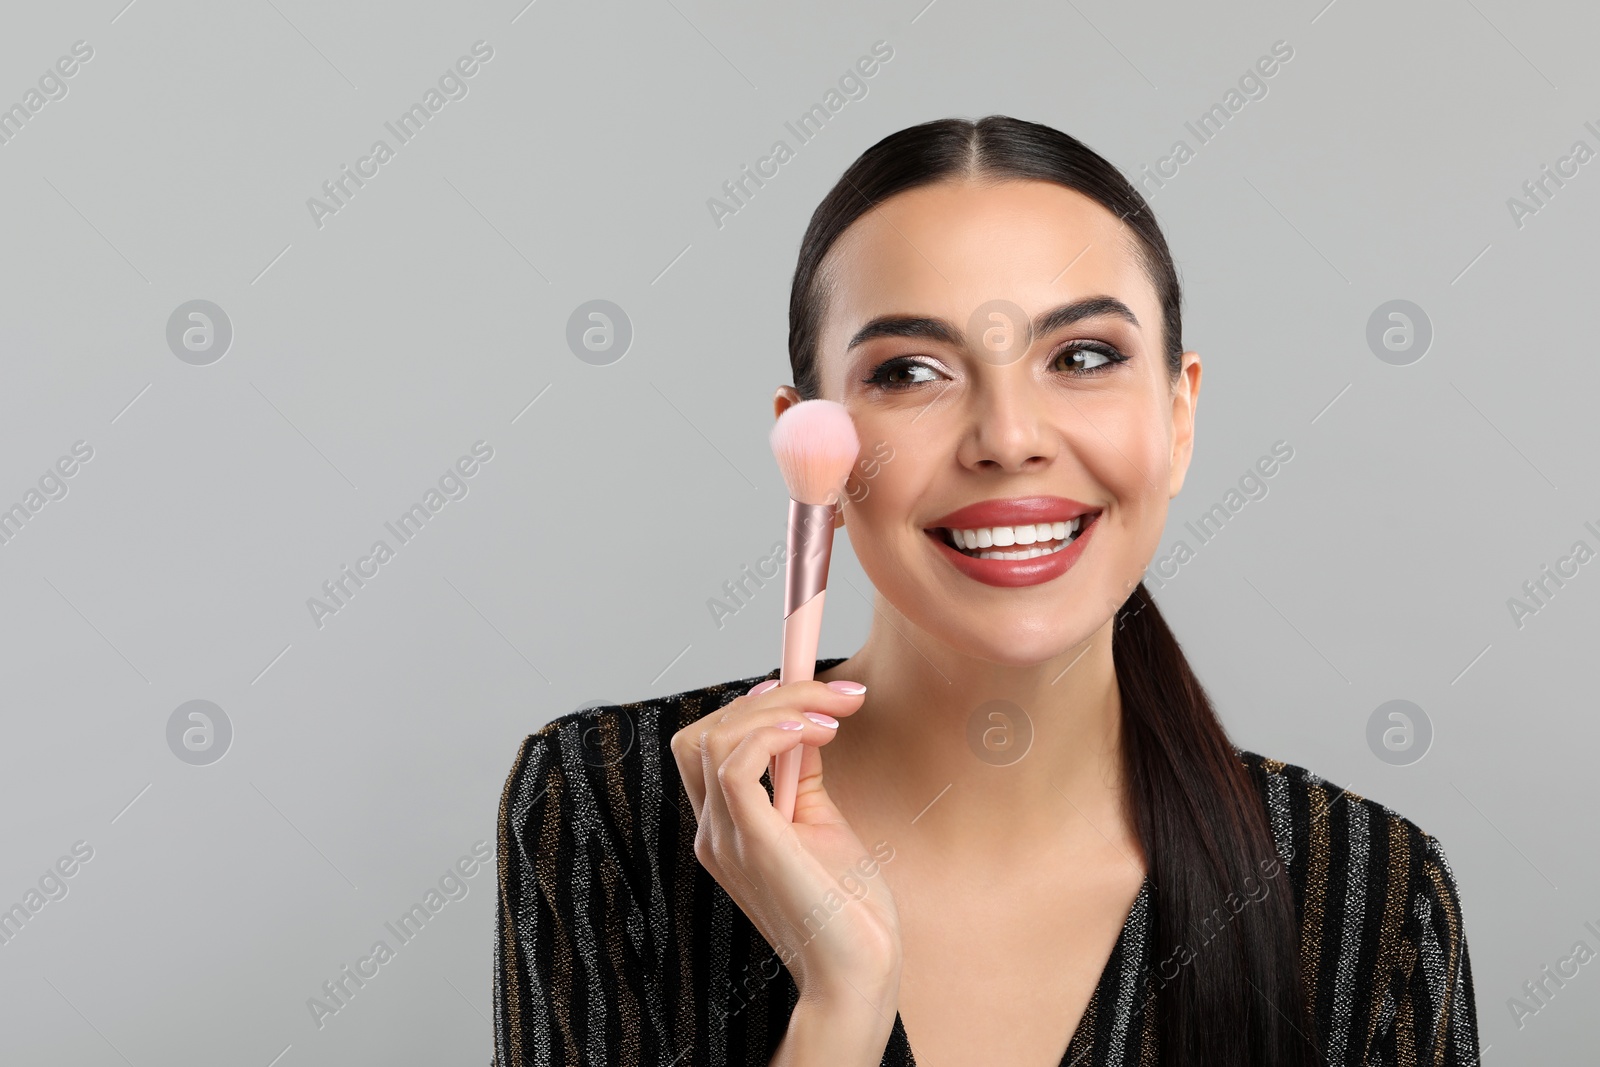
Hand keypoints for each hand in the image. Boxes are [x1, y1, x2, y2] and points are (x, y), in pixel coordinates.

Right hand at [670, 679, 901, 1015]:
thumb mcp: (821, 825)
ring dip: (779, 708)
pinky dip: (773, 733)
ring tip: (832, 713)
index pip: (704, 747)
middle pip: (701, 734)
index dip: (746, 707)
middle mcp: (714, 833)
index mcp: (725, 831)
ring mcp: (727, 840)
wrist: (857, 974)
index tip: (801, 691)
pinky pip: (736, 765)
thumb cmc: (847, 911)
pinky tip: (815, 732)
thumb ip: (802, 777)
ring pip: (717, 738)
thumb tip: (805, 723)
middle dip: (768, 697)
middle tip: (834, 692)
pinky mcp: (753, 844)